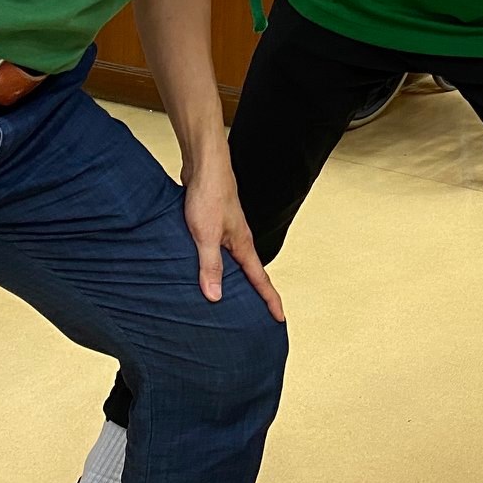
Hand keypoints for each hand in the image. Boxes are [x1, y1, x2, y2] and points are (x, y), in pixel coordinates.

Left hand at [182, 148, 284, 320]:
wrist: (204, 165)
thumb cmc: (208, 194)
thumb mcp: (206, 235)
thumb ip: (210, 266)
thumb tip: (215, 297)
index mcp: (243, 244)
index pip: (260, 279)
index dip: (270, 300)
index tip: (279, 318)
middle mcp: (239, 239)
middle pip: (250, 273)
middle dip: (256, 294)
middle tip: (258, 315)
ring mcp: (227, 230)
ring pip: (234, 261)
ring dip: (234, 279)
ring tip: (229, 298)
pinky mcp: (214, 223)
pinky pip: (219, 250)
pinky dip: (217, 264)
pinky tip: (203, 268)